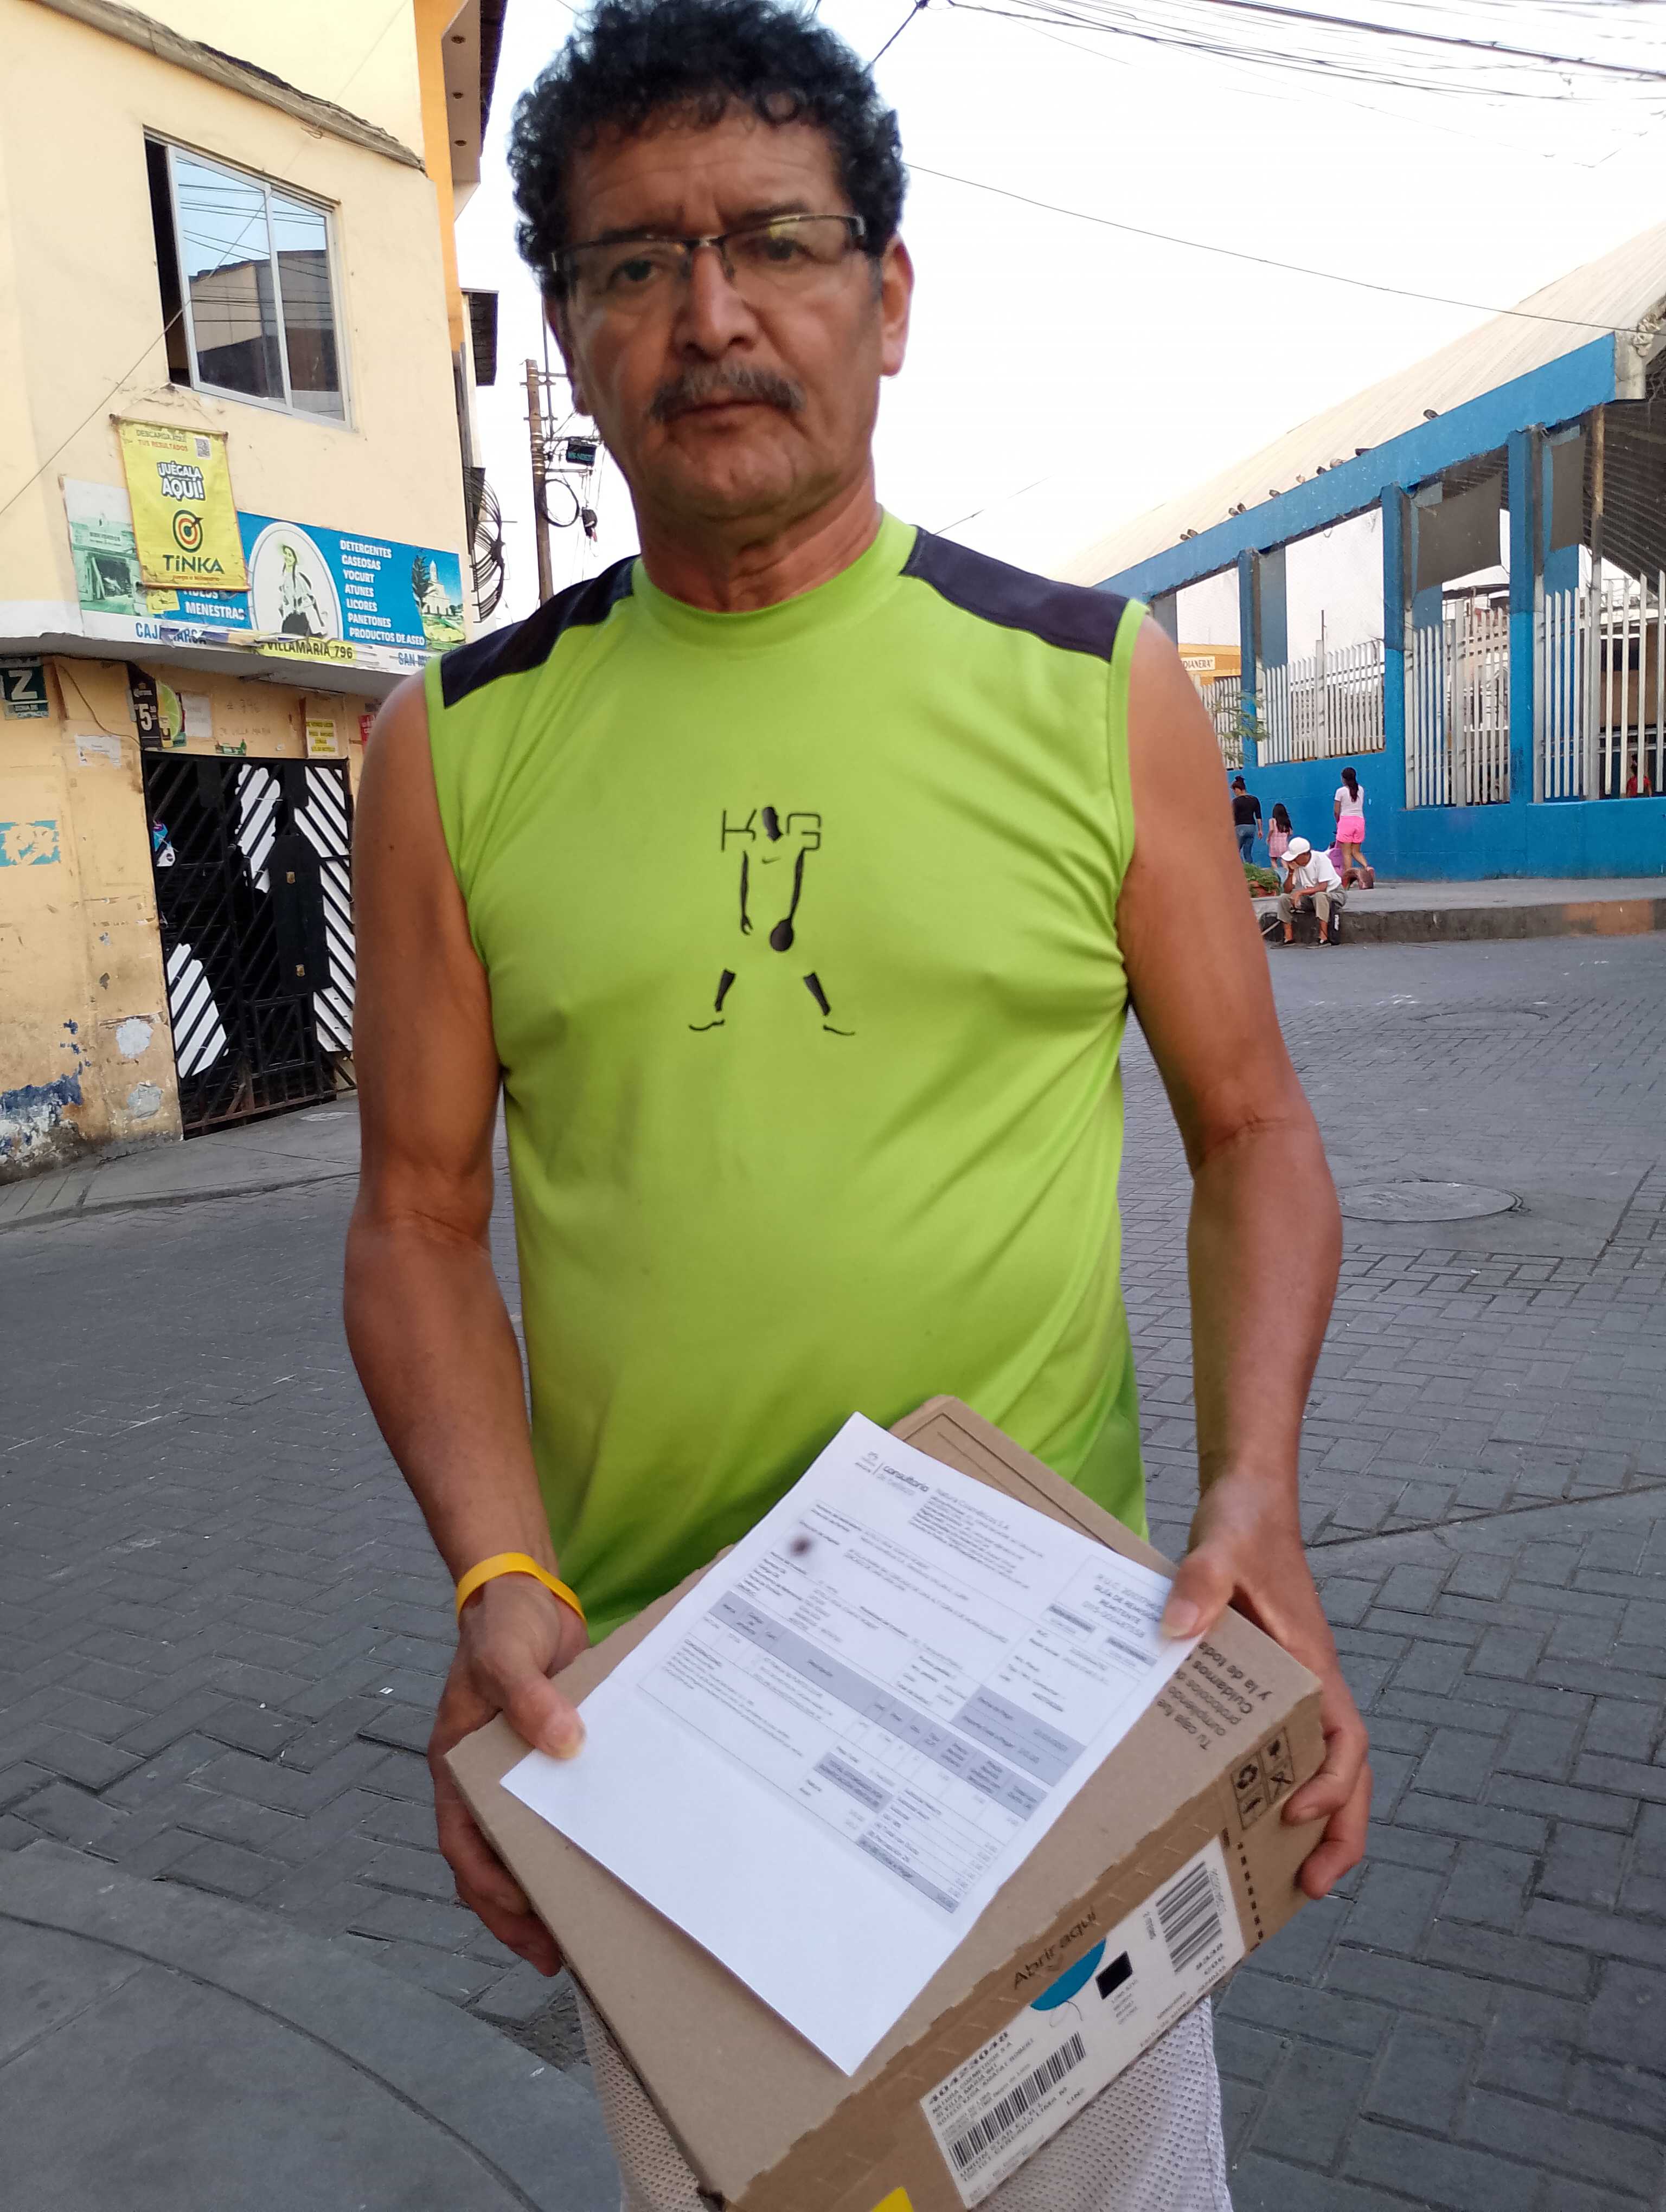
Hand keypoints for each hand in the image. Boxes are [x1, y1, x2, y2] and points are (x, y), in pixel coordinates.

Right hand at [428, 1574, 589, 1974]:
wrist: (526, 1593)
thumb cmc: (502, 1625)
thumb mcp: (505, 1657)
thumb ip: (527, 1698)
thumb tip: (562, 1744)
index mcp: (458, 1766)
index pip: (464, 1846)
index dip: (490, 1890)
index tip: (528, 1921)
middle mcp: (484, 1779)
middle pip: (493, 1860)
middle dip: (520, 1912)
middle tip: (559, 1955)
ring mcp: (518, 1771)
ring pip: (526, 1841)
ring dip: (548, 1882)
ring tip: (584, 1928)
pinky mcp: (554, 1756)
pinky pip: (560, 1807)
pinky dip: (575, 1836)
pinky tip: (608, 1856)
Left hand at [1159, 1475, 1369, 1898]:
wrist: (1248, 1496)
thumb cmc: (1243, 1523)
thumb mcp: (1219, 1546)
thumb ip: (1200, 1582)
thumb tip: (1177, 1629)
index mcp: (1313, 1661)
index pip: (1346, 1740)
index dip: (1332, 1785)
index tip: (1297, 1813)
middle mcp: (1314, 1679)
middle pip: (1348, 1770)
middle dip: (1340, 1831)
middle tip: (1310, 1887)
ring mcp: (1296, 1681)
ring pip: (1323, 1762)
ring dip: (1317, 1818)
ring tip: (1283, 1875)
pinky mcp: (1270, 1676)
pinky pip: (1287, 1740)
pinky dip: (1280, 1779)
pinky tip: (1240, 1805)